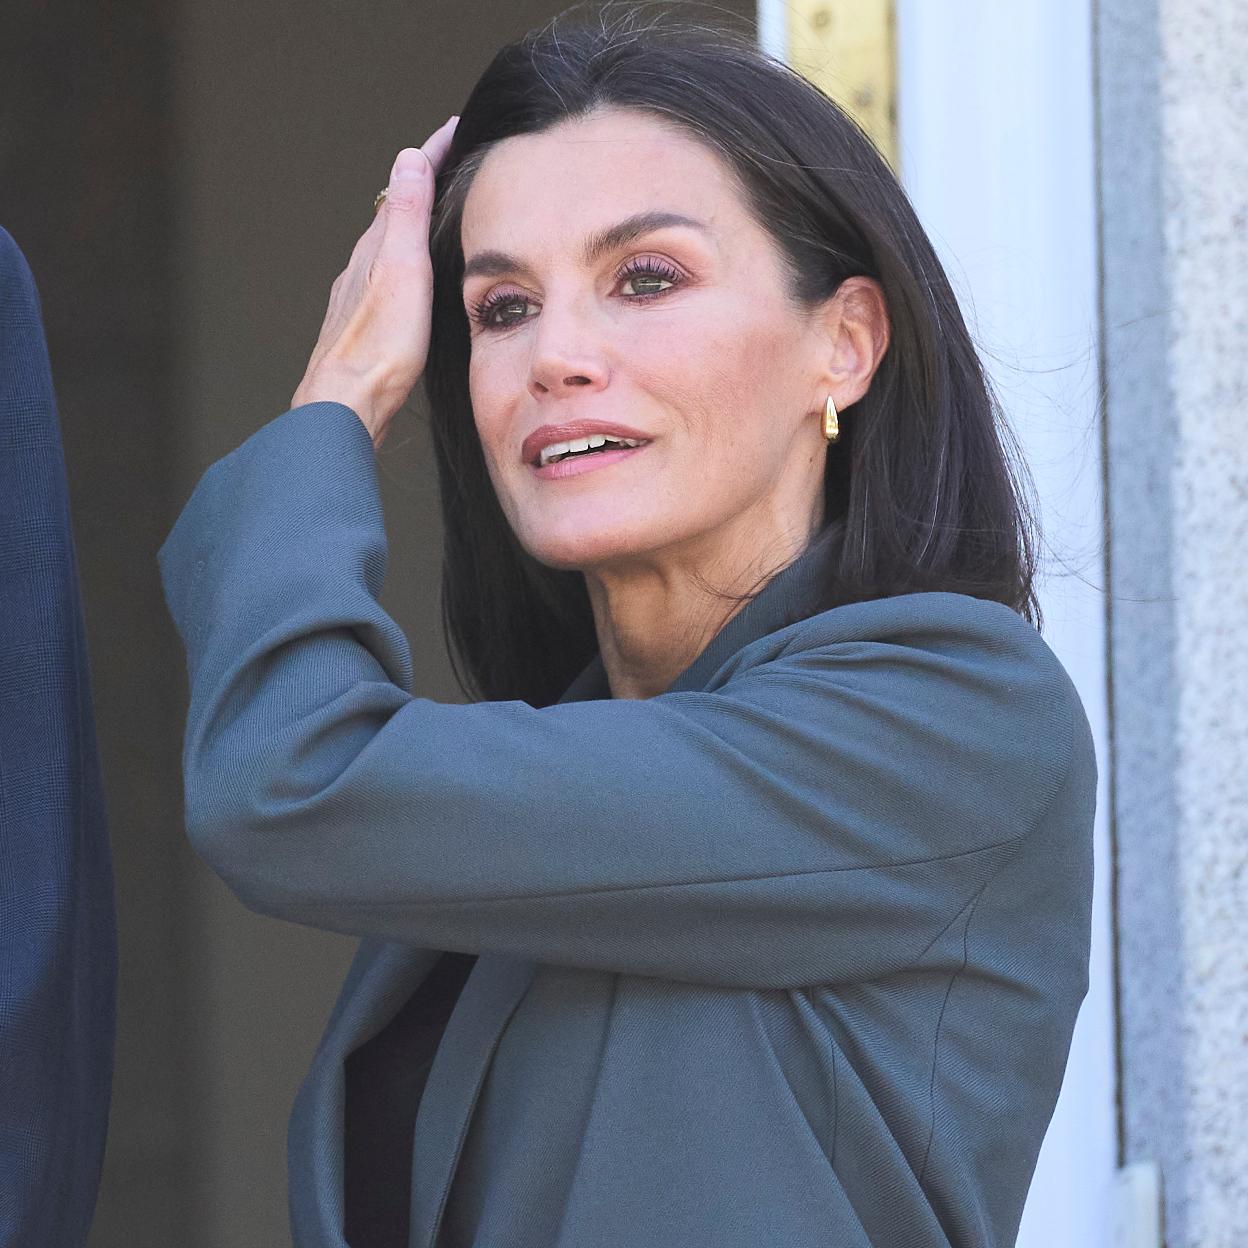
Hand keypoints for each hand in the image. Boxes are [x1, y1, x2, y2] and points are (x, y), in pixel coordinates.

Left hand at [291, 115, 458, 447]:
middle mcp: (363, 266)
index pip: (406, 186)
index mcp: (376, 248)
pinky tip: (413, 281)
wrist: (347, 403)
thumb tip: (408, 159)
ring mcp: (360, 296)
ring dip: (413, 225)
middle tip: (452, 162)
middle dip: (423, 184)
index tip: (457, 129)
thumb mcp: (402, 272)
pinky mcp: (365, 326)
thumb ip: (406, 217)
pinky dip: (405, 263)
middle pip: (395, 213)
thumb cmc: (379, 347)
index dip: (432, 155)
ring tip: (439, 215)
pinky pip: (387, 278)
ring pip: (388, 247)